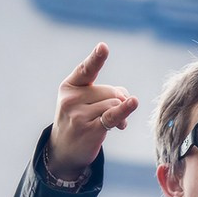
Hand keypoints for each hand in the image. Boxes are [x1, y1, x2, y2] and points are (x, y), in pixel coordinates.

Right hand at [47, 43, 139, 178]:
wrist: (64, 150)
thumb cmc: (79, 119)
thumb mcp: (84, 101)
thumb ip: (106, 92)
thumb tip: (128, 100)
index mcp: (70, 86)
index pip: (86, 69)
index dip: (96, 58)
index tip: (103, 47)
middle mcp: (71, 99)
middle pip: (111, 91)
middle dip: (118, 101)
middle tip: (112, 115)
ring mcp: (78, 115)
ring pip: (115, 103)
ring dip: (121, 114)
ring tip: (113, 124)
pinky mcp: (89, 129)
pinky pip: (113, 116)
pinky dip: (124, 110)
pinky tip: (132, 103)